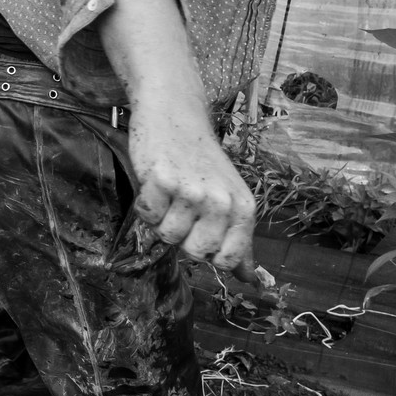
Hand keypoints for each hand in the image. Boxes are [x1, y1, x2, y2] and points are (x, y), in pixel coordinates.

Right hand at [126, 92, 257, 282]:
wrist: (176, 114)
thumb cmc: (201, 161)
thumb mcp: (229, 198)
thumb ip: (238, 240)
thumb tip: (250, 281)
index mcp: (243, 208)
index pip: (226, 259)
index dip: (207, 250)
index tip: (202, 227)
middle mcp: (220, 201)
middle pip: (194, 252)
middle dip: (182, 235)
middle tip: (183, 205)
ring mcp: (191, 191)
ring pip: (167, 236)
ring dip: (161, 218)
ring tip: (169, 191)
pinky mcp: (162, 180)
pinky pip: (146, 215)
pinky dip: (145, 203)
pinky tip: (155, 182)